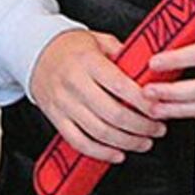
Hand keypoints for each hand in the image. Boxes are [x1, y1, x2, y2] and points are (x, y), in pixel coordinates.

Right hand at [30, 28, 161, 160]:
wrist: (35, 52)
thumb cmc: (71, 48)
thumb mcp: (98, 40)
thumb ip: (123, 53)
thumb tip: (150, 68)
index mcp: (88, 62)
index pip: (120, 86)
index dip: (142, 102)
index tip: (159, 109)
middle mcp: (74, 83)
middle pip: (113, 114)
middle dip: (141, 126)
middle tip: (157, 129)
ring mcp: (63, 103)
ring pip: (98, 132)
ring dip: (126, 142)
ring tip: (144, 142)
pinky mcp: (56, 118)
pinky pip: (79, 142)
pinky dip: (100, 153)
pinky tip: (117, 154)